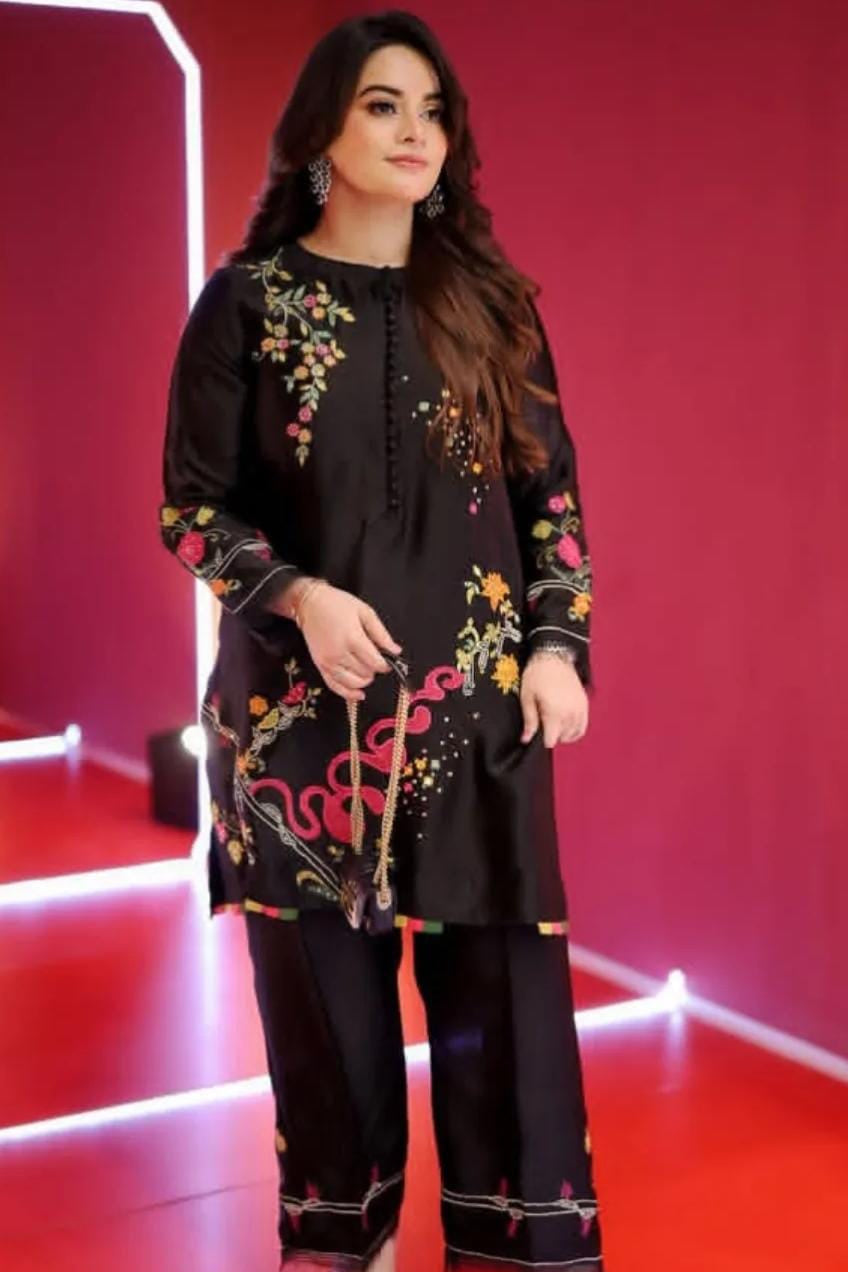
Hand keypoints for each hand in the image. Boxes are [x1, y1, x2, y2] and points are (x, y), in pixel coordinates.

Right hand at [293, 581, 400, 703]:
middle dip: (374, 669)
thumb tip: (395, 651)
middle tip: (374, 660)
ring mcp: (328, 662)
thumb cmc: (337, 604)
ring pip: (353, 683)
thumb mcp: (365, 612)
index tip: (387, 660)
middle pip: (365, 674)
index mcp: (352, 638)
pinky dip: (348, 693)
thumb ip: (381, 634)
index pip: (375, 663)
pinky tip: (358, 694)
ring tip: (366, 671)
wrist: (310, 604)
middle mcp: (339, 653)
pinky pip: (335, 686)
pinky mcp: (320, 666)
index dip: (385, 665)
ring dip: (364, 681)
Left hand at [519, 651, 587, 746]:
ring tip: (554, 724)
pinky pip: (583, 726)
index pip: (551, 740)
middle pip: (562, 738)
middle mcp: (570, 713)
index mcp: (555, 712)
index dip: (542, 739)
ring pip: (574, 734)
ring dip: (564, 733)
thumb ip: (529, 720)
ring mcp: (580, 709)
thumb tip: (526, 738)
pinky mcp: (585, 704)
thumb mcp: (527, 696)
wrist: (554, 656)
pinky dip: (575, 729)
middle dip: (552, 735)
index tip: (537, 731)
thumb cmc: (538, 673)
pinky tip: (566, 725)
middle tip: (543, 724)